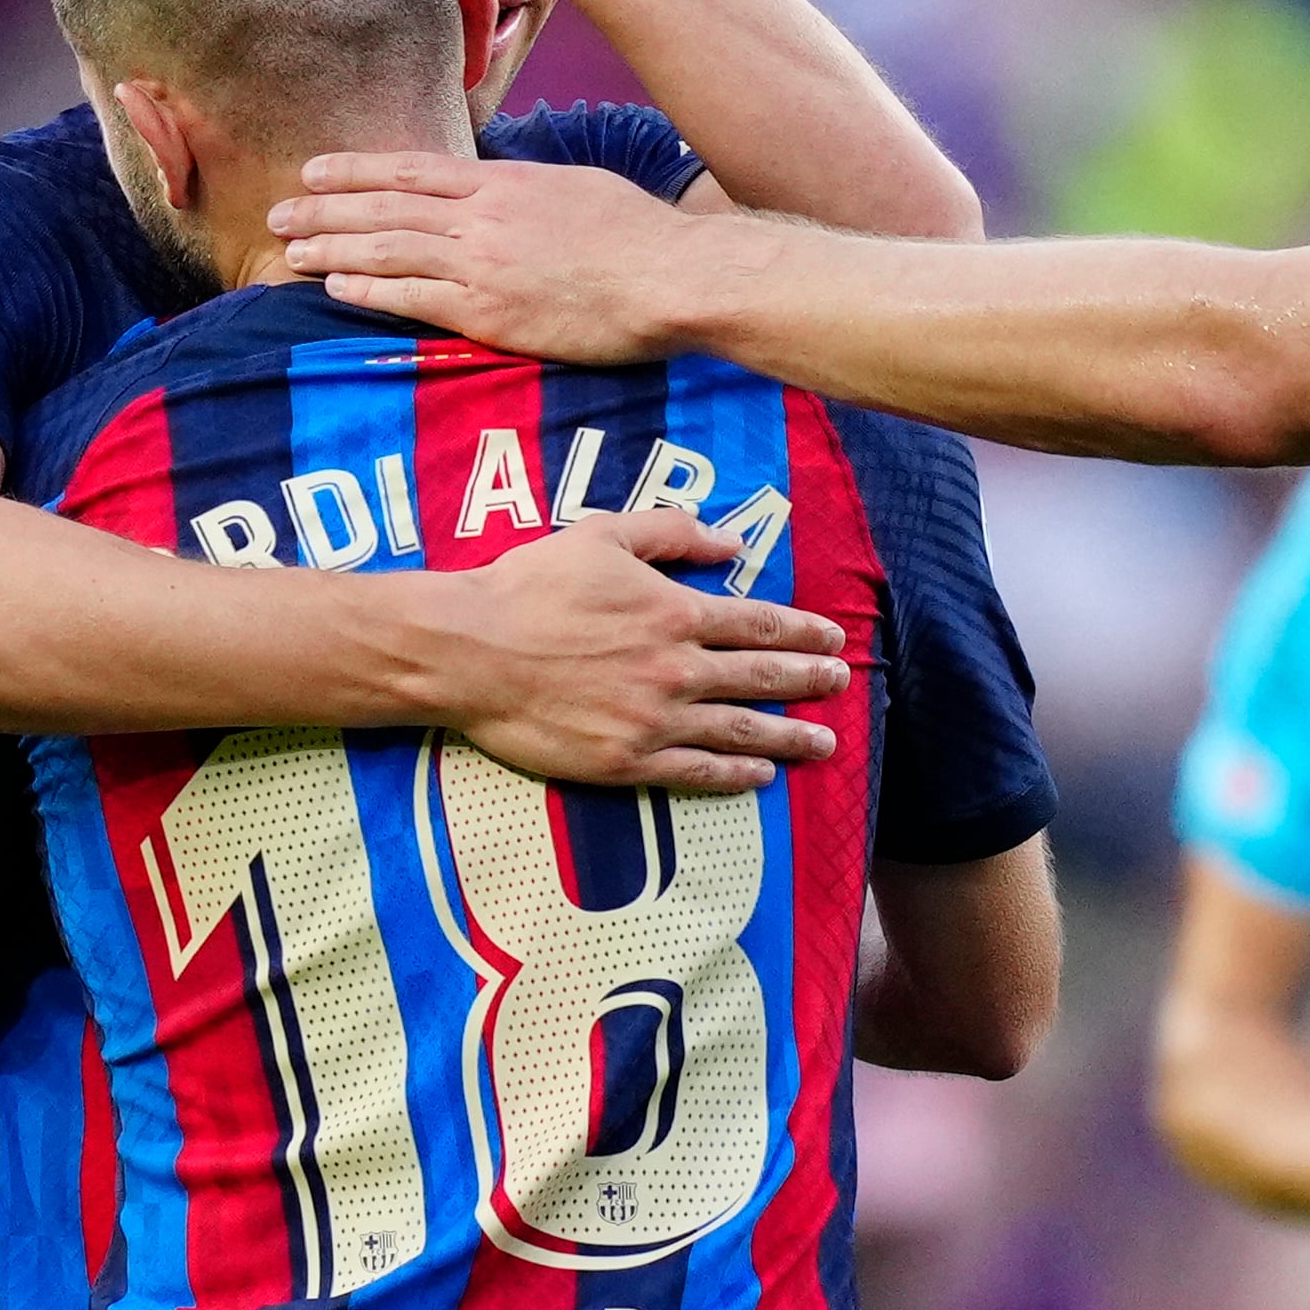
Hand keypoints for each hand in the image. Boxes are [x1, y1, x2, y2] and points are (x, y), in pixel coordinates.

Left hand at [276, 155, 714, 361]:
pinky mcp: (490, 312)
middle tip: (279, 213)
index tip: (316, 172)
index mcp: (504, 184)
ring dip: (332, 250)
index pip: (412, 171)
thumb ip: (531, 190)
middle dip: (325, 210)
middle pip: (384, 208)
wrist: (671, 278)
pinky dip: (369, 292)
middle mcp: (482, 217)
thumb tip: (508, 191)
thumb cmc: (641, 236)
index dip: (356, 170)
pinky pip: (413, 299)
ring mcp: (482, 264)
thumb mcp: (579, 189)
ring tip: (291, 253)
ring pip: (387, 250)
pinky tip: (335, 289)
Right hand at [427, 510, 848, 793]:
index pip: (759, 625)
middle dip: (810, 681)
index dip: (803, 632)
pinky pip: (695, 771)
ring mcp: (654, 720)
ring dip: (790, 736)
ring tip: (825, 743)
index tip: (834, 638)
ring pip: (740, 731)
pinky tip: (762, 777)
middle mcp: (676, 669)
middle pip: (762, 678)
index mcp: (676, 613)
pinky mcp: (625, 761)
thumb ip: (672, 533)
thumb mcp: (602, 535)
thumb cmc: (528, 587)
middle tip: (842, 684)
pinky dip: (735, 776)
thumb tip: (731, 544)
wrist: (467, 651)